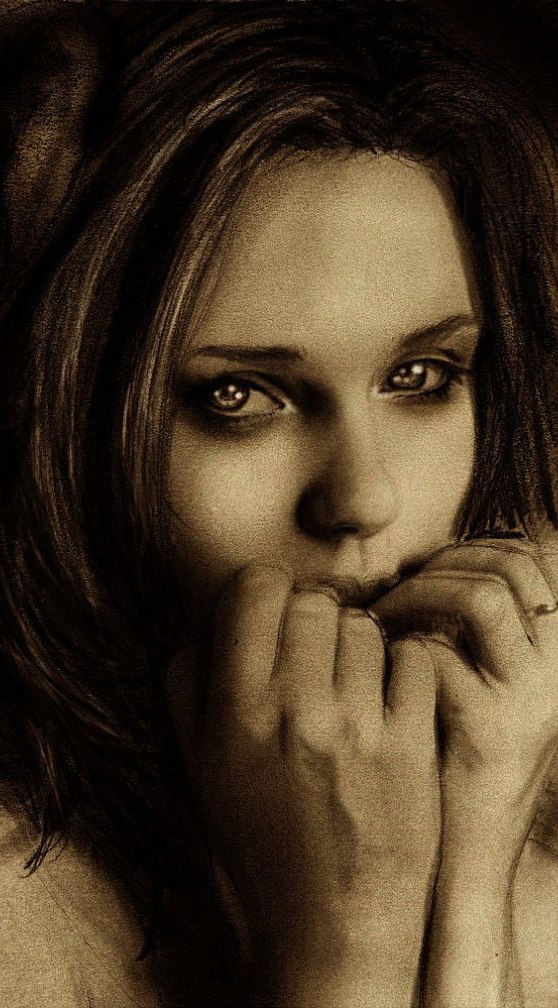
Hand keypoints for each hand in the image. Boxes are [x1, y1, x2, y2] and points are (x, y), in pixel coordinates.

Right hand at [165, 564, 439, 1007]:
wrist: (333, 921)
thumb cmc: (260, 840)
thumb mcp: (198, 767)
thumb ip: (188, 682)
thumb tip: (213, 618)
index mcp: (234, 713)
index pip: (256, 588)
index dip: (265, 591)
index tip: (273, 614)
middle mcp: (295, 713)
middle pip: (314, 600)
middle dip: (313, 617)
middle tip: (315, 652)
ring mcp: (359, 729)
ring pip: (366, 626)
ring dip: (358, 644)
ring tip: (351, 683)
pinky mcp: (412, 746)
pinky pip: (414, 659)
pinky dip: (403, 670)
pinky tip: (387, 700)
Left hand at [373, 536, 557, 1006]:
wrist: (462, 850)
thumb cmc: (450, 756)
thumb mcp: (477, 681)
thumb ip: (465, 629)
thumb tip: (419, 567)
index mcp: (554, 651)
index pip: (526, 558)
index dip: (466, 550)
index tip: (418, 570)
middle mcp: (555, 670)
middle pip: (507, 567)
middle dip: (437, 567)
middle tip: (393, 593)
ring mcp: (528, 701)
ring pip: (480, 598)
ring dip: (418, 596)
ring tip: (381, 620)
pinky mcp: (489, 732)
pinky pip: (438, 654)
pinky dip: (399, 646)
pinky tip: (376, 663)